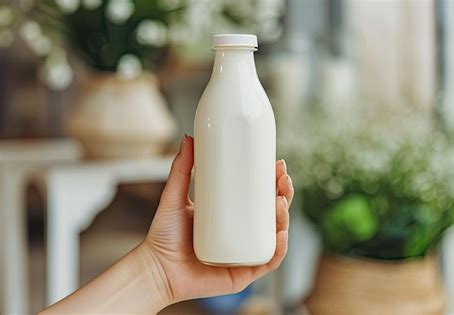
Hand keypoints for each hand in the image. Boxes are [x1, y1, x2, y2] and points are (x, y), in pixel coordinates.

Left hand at [142, 135, 293, 304]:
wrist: (155, 269)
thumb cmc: (164, 236)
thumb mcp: (175, 196)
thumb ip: (181, 168)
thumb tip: (189, 138)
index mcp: (232, 218)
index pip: (259, 197)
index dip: (273, 182)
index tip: (277, 164)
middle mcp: (242, 235)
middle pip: (272, 214)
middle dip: (284, 194)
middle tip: (282, 178)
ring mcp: (245, 254)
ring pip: (275, 235)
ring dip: (285, 217)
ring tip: (280, 200)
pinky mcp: (244, 273)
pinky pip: (269, 261)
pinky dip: (279, 248)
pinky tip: (281, 233)